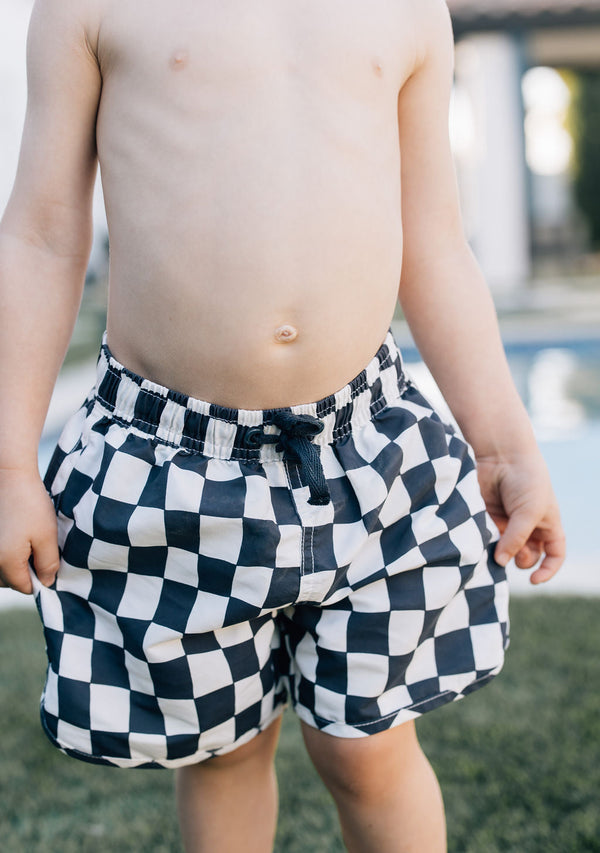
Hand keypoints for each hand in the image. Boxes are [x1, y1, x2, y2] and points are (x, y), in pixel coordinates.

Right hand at [0, 467, 59, 593]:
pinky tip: (16, 538)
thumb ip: (48, 563)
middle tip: (39, 551)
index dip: (40, 580)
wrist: (10, 476)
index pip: (24, 587)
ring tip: (28, 544)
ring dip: (13, 564)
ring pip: (0, 571)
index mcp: (6, 562)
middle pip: (9, 581)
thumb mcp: (47, 536)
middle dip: (25, 573)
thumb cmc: (30, 504)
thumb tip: (46, 582)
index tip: (49, 563)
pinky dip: (5, 554)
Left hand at [476, 450, 565, 584]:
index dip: (548, 570)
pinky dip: (484, 542)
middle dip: (519, 560)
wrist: (501, 455)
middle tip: (509, 551)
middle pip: (526, 557)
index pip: (554, 555)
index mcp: (547, 524)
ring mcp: (506, 523)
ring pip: (503, 550)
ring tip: (494, 542)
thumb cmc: (525, 480)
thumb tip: (500, 562)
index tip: (535, 580)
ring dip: (499, 553)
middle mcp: (528, 526)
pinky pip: (486, 539)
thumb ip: (516, 539)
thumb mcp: (529, 512)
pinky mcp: (487, 518)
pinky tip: (482, 537)